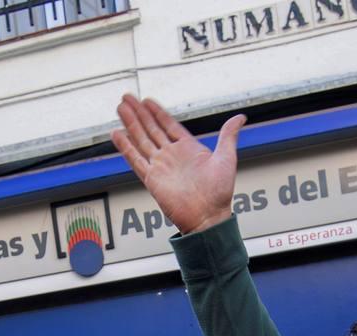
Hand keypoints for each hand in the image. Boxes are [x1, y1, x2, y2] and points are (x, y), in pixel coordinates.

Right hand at [112, 95, 244, 234]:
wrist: (208, 216)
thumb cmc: (219, 193)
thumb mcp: (226, 157)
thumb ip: (228, 135)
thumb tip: (240, 118)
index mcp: (188, 149)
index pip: (168, 125)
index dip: (157, 112)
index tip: (146, 101)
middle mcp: (172, 156)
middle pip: (151, 129)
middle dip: (139, 113)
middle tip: (127, 98)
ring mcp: (160, 166)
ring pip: (141, 139)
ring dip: (130, 123)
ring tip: (120, 108)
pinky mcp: (152, 179)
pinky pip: (135, 159)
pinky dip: (125, 147)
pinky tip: (117, 135)